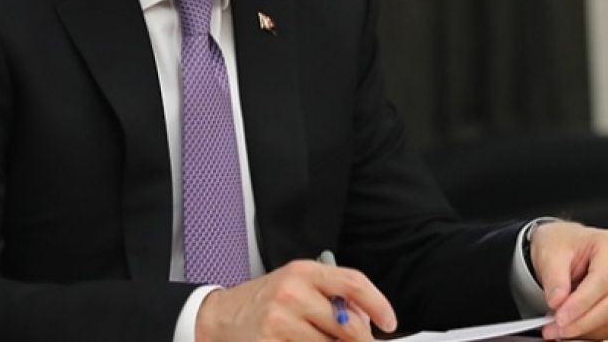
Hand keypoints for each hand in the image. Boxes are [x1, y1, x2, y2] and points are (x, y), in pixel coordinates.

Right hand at [194, 259, 397, 341]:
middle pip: (348, 325)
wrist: (219, 317)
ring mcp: (280, 321)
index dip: (379, 304)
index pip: (354, 283)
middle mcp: (292, 293)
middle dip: (362, 341)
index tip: (389, 322)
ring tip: (319, 339)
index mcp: (303, 272)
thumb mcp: (296, 285)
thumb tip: (368, 319)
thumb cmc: (262, 302)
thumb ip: (330, 296)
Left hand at [529, 222, 607, 339]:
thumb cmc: (561, 243)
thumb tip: (558, 301)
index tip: (560, 316)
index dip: (581, 302)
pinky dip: (591, 332)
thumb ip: (554, 277)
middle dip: (582, 321)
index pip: (602, 279)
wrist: (563, 246)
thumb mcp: (550, 252)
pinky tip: (571, 329)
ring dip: (586, 330)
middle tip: (556, 328)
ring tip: (558, 330)